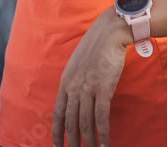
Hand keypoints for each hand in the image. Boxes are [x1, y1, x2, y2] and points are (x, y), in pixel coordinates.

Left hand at [52, 10, 131, 146]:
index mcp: (66, 81)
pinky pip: (101, 116)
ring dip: (88, 141)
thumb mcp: (79, 62)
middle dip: (71, 141)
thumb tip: (79, 91)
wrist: (110, 31)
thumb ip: (76, 78)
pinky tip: (105, 143)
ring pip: (85, 122)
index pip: (57, 113)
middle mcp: (73, 87)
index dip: (56, 131)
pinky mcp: (103, 88)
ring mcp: (88, 89)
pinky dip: (102, 133)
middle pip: (70, 122)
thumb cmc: (98, 43)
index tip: (56, 145)